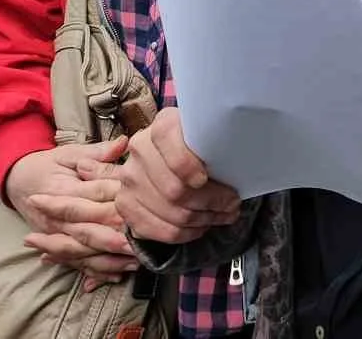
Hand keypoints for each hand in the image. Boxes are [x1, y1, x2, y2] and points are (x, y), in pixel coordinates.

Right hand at [4, 139, 138, 284]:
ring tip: (134, 264)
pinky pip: (77, 263)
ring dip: (108, 260)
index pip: (93, 197)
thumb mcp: (69, 154)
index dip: (116, 203)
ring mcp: (57, 234)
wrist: (18, 180)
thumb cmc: (48, 164)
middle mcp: (58, 217)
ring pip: (83, 252)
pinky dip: (95, 272)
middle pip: (88, 230)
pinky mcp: (58, 244)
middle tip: (137, 247)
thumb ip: (97, 153)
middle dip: (112, 240)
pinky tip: (116, 276)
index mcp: (62, 190)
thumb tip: (123, 143)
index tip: (137, 210)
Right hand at [116, 108, 241, 245]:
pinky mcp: (125, 203)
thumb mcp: (207, 132)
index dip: (190, 169)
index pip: (173, 154)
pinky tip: (200, 227)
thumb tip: (236, 168)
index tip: (207, 179)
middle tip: (232, 204)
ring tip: (222, 216)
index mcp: (163, 127)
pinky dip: (184, 234)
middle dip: (211, 203)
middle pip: (175, 190)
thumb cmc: (197, 142)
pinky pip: (157, 230)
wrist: (168, 148)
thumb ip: (216, 143)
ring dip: (203, 220)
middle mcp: (140, 150)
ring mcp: (129, 178)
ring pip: (171, 214)